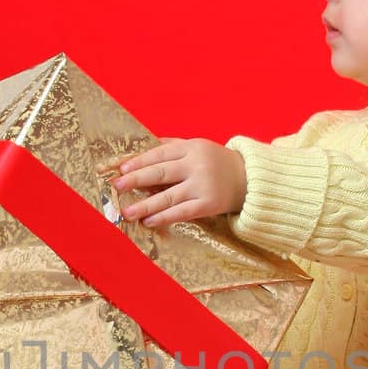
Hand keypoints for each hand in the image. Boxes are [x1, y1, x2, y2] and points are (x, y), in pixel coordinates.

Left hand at [106, 138, 246, 227]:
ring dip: (145, 205)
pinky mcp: (209, 204)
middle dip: (136, 180)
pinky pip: (182, 212)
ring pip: (168, 196)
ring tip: (127, 212)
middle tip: (117, 187)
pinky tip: (149, 221)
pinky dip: (164, 217)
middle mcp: (197, 165)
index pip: (160, 153)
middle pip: (161, 173)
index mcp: (192, 147)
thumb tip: (141, 148)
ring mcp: (203, 186)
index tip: (121, 169)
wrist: (251, 179)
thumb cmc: (218, 163)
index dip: (139, 161)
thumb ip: (172, 147)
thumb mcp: (198, 147)